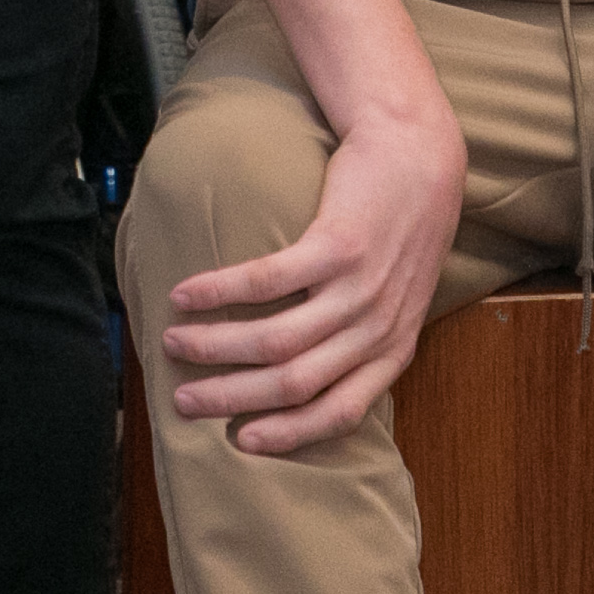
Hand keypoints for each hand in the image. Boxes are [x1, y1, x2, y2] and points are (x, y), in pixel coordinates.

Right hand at [157, 101, 468, 455]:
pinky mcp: (337, 245)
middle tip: (185, 399)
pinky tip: (186, 293)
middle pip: (293, 383)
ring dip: (215, 347)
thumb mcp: (401, 297)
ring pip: (274, 341)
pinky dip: (219, 292)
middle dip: (232, 398)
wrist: (419, 152)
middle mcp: (377, 327)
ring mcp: (359, 288)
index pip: (338, 414)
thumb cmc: (402, 225)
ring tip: (174, 341)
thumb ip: (366, 339)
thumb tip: (310, 377)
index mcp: (393, 349)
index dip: (287, 434)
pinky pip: (266, 282)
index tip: (241, 441)